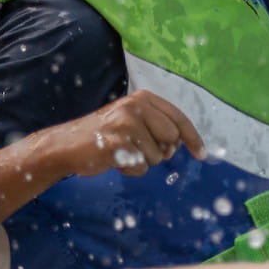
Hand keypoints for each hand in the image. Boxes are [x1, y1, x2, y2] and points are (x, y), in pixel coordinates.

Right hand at [51, 90, 202, 176]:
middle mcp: (136, 106)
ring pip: (156, 156)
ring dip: (142, 162)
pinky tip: (115, 161)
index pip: (178, 118)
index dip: (193, 137)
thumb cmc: (104, 135)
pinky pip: (140, 167)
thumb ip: (157, 127)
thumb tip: (178, 146)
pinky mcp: (118, 143)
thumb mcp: (132, 121)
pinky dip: (130, 170)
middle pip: (171, 139)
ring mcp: (126, 123)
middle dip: (160, 151)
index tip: (202, 154)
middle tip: (139, 150)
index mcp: (142, 98)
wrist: (67, 145)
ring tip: (122, 153)